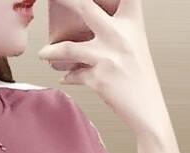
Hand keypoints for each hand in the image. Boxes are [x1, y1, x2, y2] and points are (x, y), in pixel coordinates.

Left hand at [37, 0, 167, 136]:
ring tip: (43, 53)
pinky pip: (73, 75)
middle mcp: (120, 35)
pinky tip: (65, 76)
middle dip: (65, 0)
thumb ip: (113, 26)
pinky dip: (68, 76)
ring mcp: (108, 57)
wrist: (145, 105)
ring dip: (50, 51)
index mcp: (132, 21)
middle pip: (85, 7)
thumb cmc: (138, 72)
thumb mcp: (133, 40)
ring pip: (69, 49)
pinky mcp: (99, 79)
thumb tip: (87, 16)